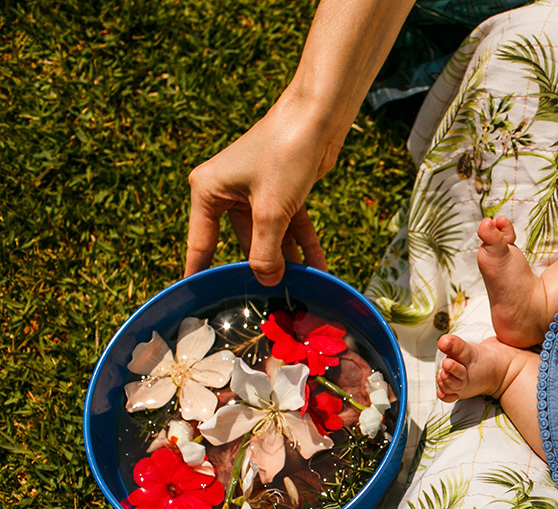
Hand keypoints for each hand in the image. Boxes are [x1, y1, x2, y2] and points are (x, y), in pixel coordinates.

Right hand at [185, 98, 333, 285]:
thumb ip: (265, 252)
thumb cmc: (284, 155)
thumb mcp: (271, 211)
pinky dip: (303, 244)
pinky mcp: (281, 192)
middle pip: (242, 243)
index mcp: (208, 192)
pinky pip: (289, 227)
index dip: (201, 273)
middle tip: (270, 302)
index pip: (201, 243)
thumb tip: (266, 282)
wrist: (317, 118)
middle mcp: (226, 192)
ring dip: (287, 261)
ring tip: (300, 290)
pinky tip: (319, 269)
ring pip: (269, 237)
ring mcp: (255, 193)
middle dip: (260, 269)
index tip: (200, 301)